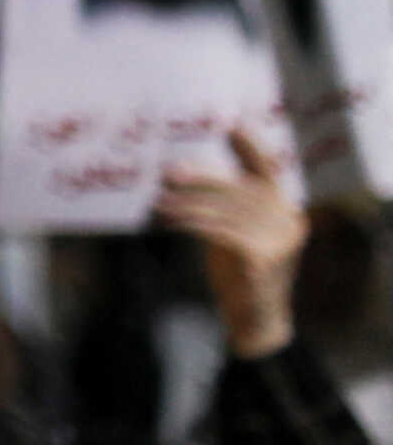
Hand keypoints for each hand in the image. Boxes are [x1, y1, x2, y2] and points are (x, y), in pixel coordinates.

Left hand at [155, 126, 306, 358]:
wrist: (256, 320)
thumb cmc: (241, 271)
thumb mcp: (238, 233)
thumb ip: (228, 207)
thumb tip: (181, 172)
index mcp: (284, 210)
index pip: (268, 170)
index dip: (250, 146)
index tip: (230, 124)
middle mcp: (287, 221)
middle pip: (237, 189)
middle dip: (200, 178)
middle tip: (168, 172)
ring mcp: (279, 241)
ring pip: (222, 212)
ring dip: (185, 205)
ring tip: (157, 202)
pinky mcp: (262, 259)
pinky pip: (218, 232)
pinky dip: (190, 223)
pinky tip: (168, 221)